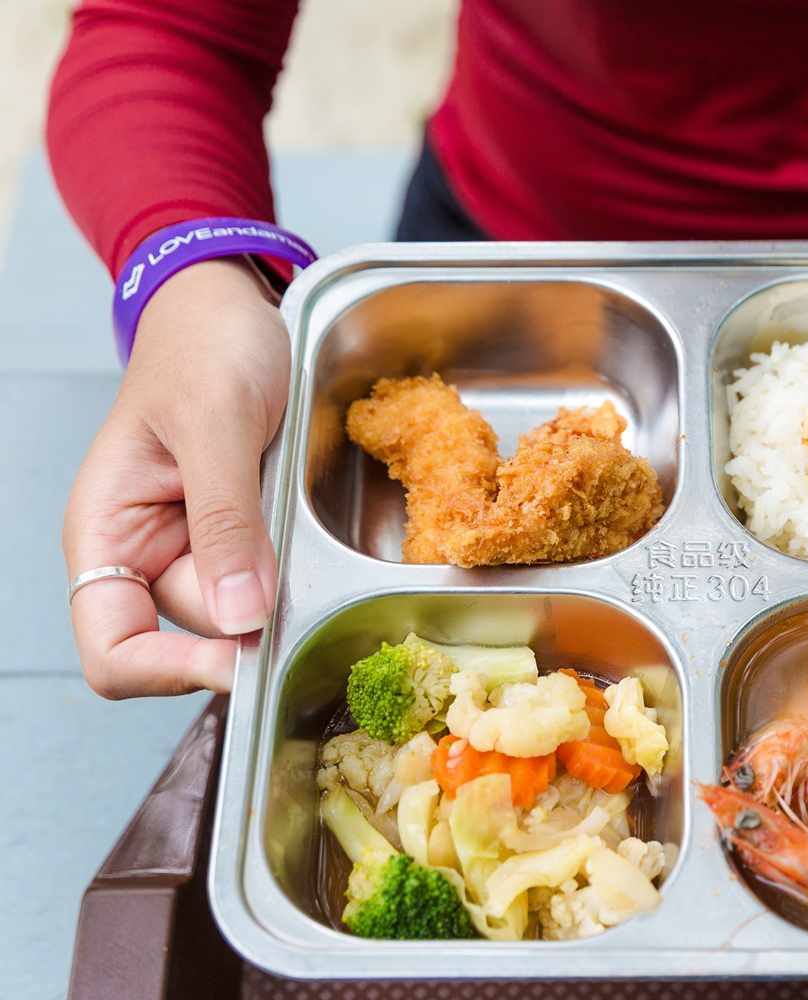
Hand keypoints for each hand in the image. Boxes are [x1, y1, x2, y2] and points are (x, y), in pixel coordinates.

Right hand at [63, 258, 289, 696]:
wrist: (229, 308)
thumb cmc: (201, 346)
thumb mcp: (213, 422)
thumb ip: (224, 519)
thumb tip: (239, 615)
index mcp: (107, 535)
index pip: (115, 652)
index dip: (175, 671)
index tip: (246, 653)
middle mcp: (146, 553)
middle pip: (199, 635)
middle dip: (252, 616)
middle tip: (299, 566)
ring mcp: (197, 547)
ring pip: (246, 609)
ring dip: (282, 582)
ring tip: (291, 512)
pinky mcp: (242, 535)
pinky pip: (272, 576)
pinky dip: (296, 566)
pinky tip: (304, 524)